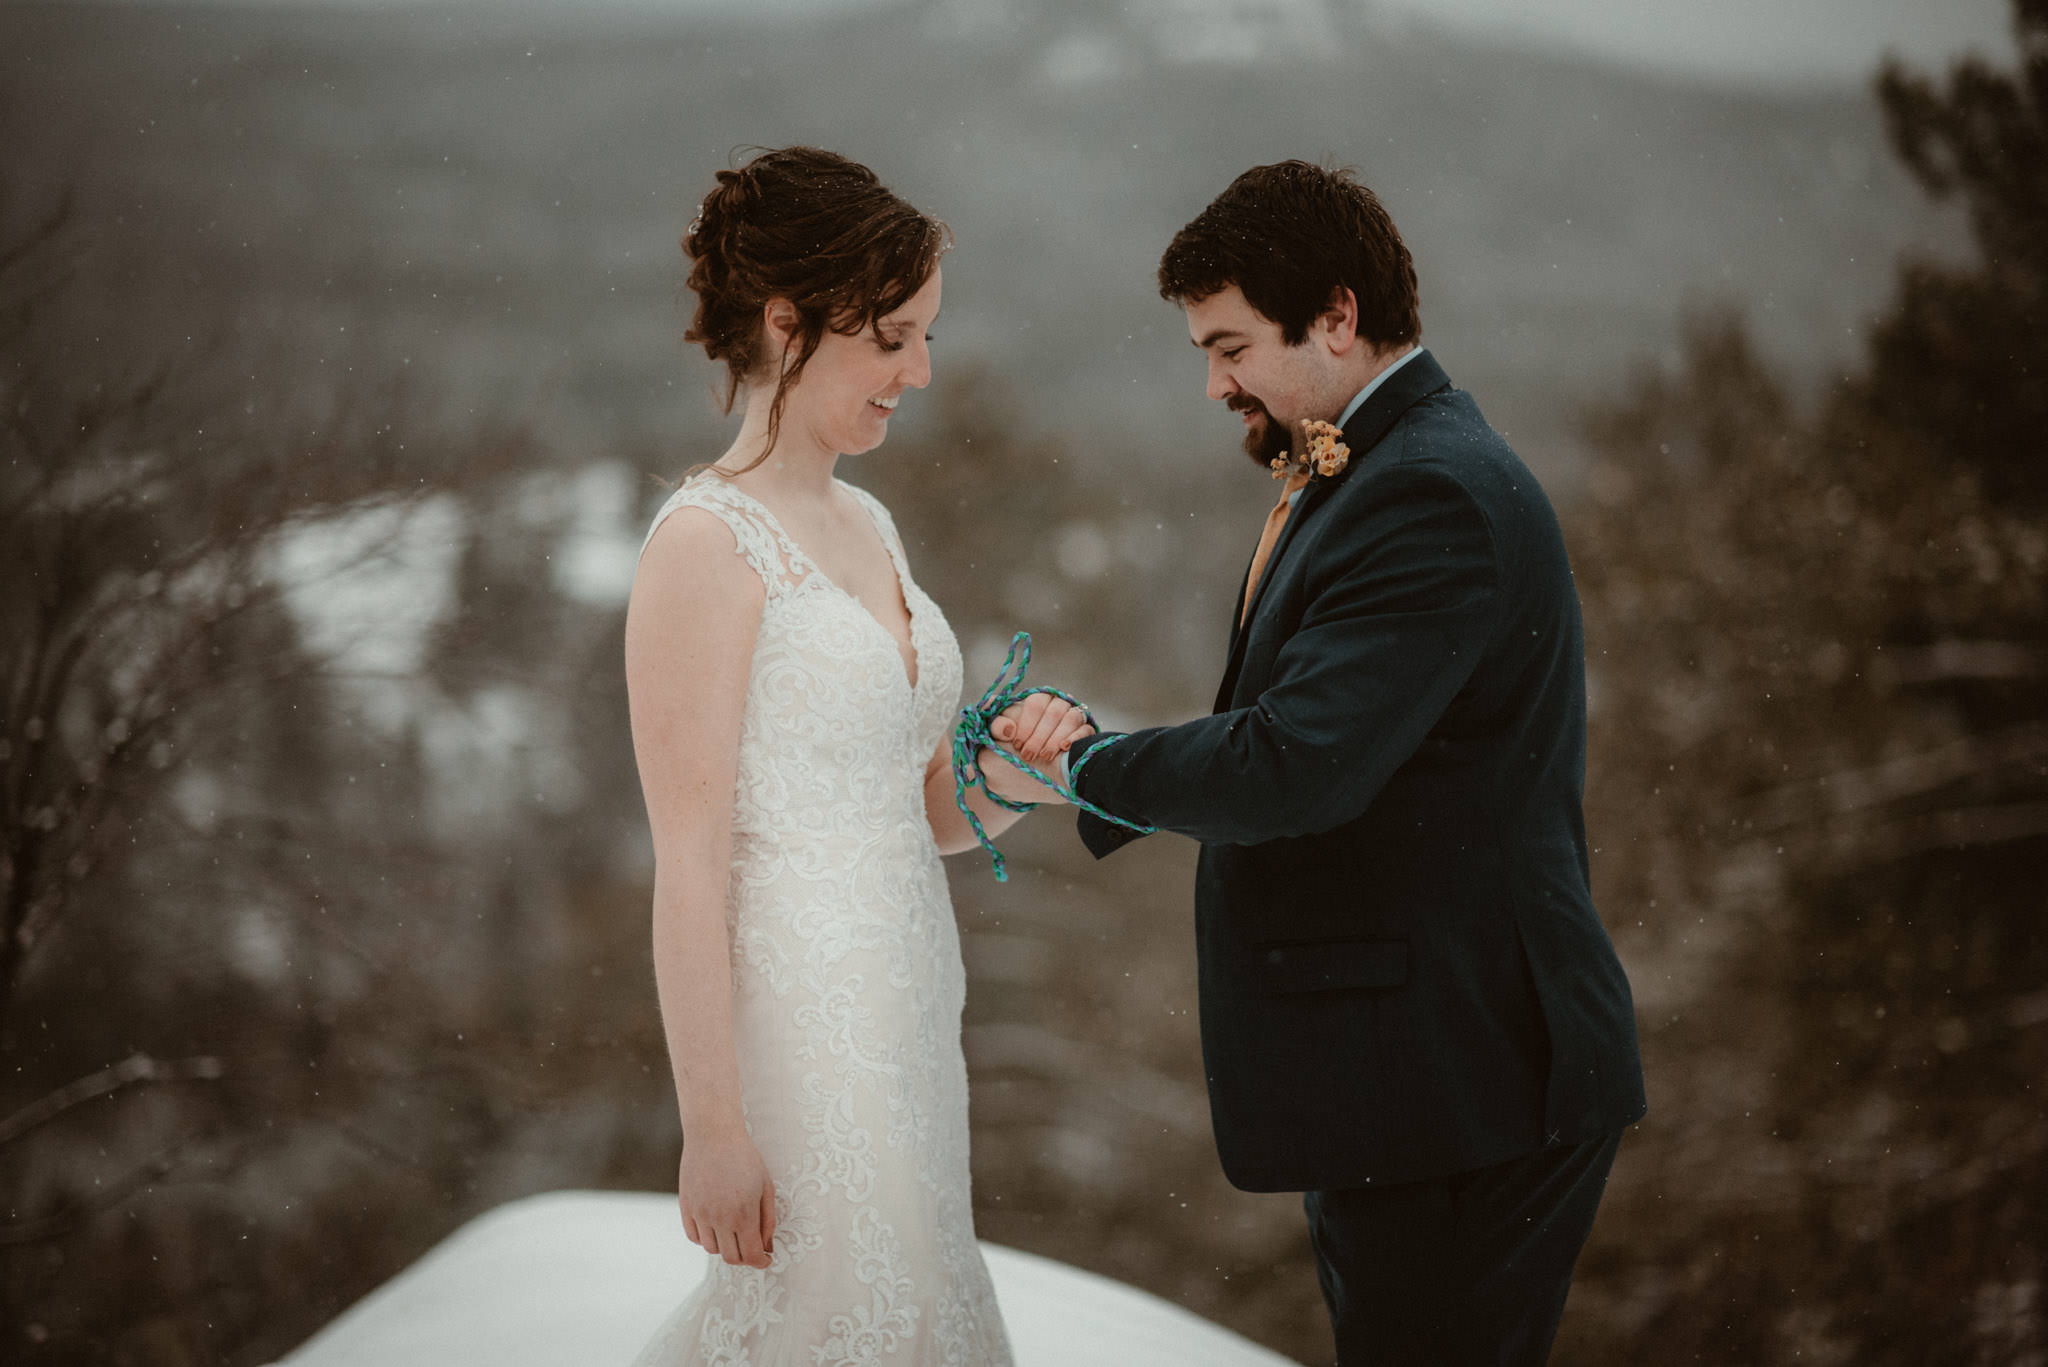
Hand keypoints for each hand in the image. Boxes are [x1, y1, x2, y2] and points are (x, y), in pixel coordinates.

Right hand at [676, 1125, 775, 1268]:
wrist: (713, 1135)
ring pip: (711, 1249)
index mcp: (744, 1214)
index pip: (750, 1255)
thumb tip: (767, 1247)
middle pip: (731, 1257)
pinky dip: (706, 1238)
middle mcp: (720, 1218)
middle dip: (744, 1257)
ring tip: (734, 1231)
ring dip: (725, 1247)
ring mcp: (700, 1214)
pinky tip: (716, 1226)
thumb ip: (767, 1220)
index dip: (760, 1262)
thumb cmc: (745, 1158)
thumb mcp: (766, 1187)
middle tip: (752, 1247)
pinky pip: (694, 1237)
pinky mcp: (686, 1207)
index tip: (765, 1259)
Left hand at [990, 693, 1095, 769]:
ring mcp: (1074, 717)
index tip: (1017, 744)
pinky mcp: (1086, 731)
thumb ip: (996, 727)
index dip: (1026, 724)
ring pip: (1071, 718)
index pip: (1035, 703)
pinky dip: (1075, 738)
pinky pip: (1086, 729)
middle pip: (1054, 711)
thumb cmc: (1014, 751)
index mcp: (1036, 702)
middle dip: (1039, 736)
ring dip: (1055, 738)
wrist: (1030, 774)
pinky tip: (1064, 748)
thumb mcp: (999, 739)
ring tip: (1044, 756)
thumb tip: (1007, 728)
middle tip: (1028, 755)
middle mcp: (1057, 705)